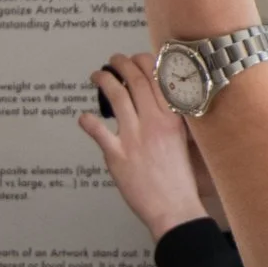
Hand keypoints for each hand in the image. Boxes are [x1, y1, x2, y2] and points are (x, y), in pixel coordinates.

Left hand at [77, 54, 211, 240]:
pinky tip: (83, 117)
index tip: (135, 59)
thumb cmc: (180, 180)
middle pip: (135, 82)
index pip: (157, 79)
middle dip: (122, 65)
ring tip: (98, 75)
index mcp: (173, 119)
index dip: (143, 62)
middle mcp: (154, 123)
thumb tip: (160, 105)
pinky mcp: (118, 156)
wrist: (174, 208)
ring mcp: (135, 138)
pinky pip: (98, 132)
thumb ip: (171, 121)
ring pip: (117, 97)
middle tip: (114, 60)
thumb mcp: (184, 143)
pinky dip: (88, 121)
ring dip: (104, 80)